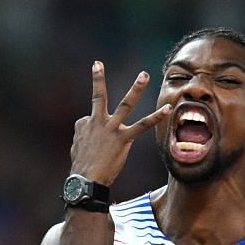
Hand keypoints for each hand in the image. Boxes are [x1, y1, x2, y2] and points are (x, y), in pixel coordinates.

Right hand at [68, 62, 171, 187]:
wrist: (85, 180)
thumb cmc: (81, 168)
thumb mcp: (77, 147)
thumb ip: (83, 134)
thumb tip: (88, 129)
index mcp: (85, 124)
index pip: (90, 118)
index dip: (93, 132)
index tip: (92, 146)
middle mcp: (97, 122)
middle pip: (98, 97)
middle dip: (97, 79)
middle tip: (97, 63)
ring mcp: (111, 129)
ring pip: (125, 104)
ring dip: (136, 89)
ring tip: (144, 75)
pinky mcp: (123, 139)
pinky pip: (143, 126)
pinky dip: (156, 117)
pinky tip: (167, 108)